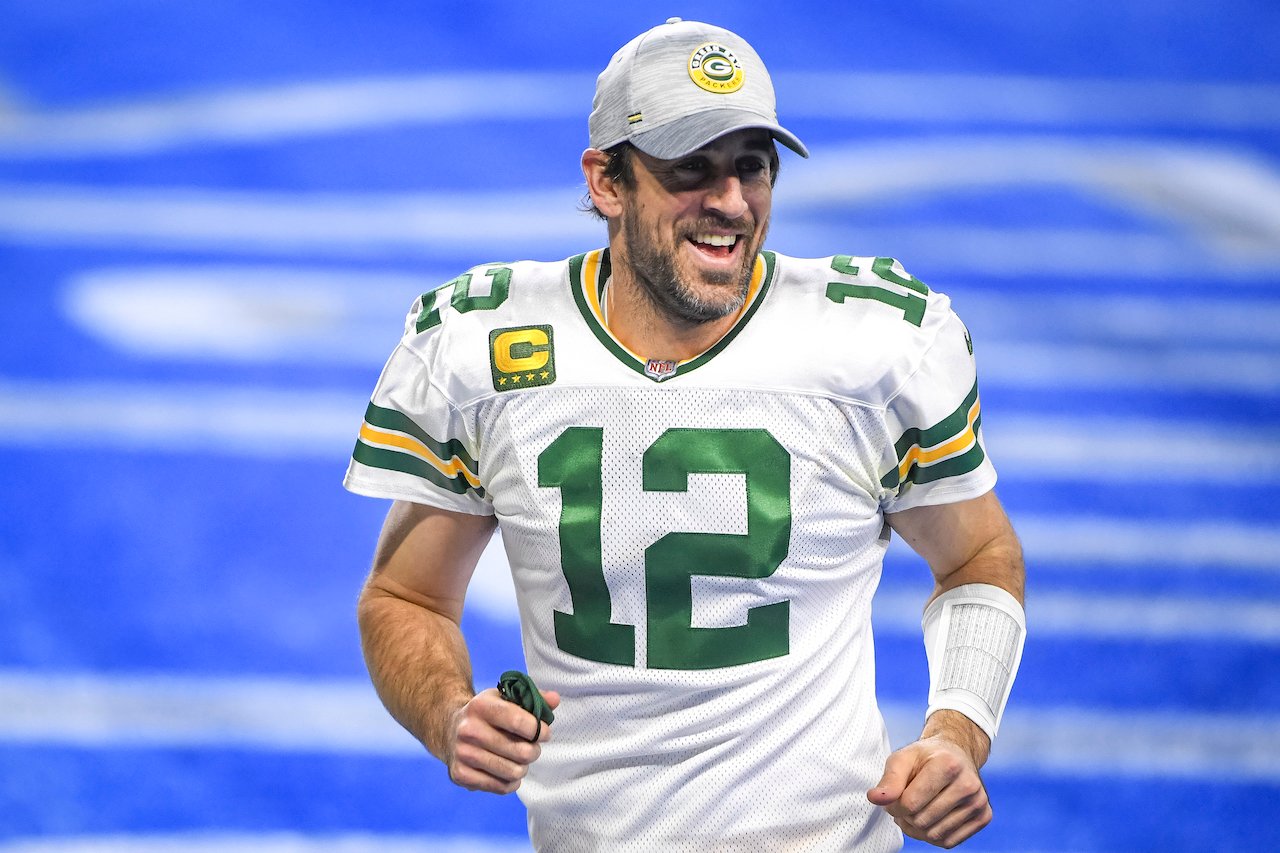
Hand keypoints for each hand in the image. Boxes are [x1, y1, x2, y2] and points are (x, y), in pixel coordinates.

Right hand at [444, 686, 561, 793]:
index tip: (544, 732)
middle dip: (534, 751)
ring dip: (523, 767)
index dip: (540, 730)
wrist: (449, 729)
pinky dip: (511, 782)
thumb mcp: (505, 699)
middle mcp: (469, 730)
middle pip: (521, 752)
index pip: (520, 722)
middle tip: (532, 748)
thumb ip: (532, 698)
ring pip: (514, 772)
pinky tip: (507, 770)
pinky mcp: (460, 775)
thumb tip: (555, 699)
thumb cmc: (486, 714)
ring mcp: (463, 754)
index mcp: (481, 706)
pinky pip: (501, 787)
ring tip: (519, 759)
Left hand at [867, 713, 991, 847]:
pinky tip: (929, 818)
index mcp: (948, 764)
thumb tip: (875, 798)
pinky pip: (948, 842)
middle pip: (922, 821)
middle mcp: (969, 784)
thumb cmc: (926, 757)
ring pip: (935, 834)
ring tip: (914, 811)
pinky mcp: (984, 817)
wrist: (955, 755)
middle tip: (904, 803)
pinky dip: (932, 836)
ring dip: (916, 828)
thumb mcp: (902, 759)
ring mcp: (979, 802)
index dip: (894, 805)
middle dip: (905, 817)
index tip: (893, 797)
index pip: (910, 804)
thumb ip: (889, 779)